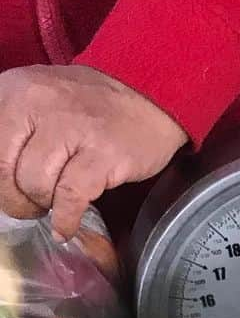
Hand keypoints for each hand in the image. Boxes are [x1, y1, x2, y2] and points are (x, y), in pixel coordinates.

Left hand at [0, 65, 187, 239]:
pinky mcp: (102, 155)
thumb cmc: (90, 104)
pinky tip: (66, 227)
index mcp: (14, 90)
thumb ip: (13, 127)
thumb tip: (1, 177)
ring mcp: (72, 129)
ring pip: (37, 186)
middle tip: (31, 206)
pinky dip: (65, 219)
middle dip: (16, 199)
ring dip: (44, 205)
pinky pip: (70, 198)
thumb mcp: (37, 98)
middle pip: (6, 171)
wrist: (147, 97)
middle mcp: (37, 104)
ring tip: (55, 205)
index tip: (11, 191)